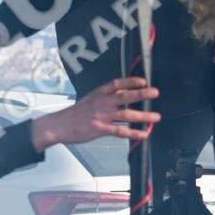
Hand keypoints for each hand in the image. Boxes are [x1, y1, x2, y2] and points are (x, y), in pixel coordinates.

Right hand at [30, 77, 160, 151]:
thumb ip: (103, 98)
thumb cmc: (73, 114)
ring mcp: (101, 116)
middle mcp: (101, 103)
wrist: (58, 125)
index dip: (130, 81)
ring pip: (126, 114)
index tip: (143, 80)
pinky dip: (133, 133)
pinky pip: (120, 131)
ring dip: (143, 115)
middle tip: (155, 92)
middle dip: (141, 94)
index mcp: (98, 94)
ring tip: (156, 117)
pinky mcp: (99, 129)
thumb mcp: (88, 100)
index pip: (116, 84)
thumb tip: (120, 97)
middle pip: (125, 96)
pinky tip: (143, 135)